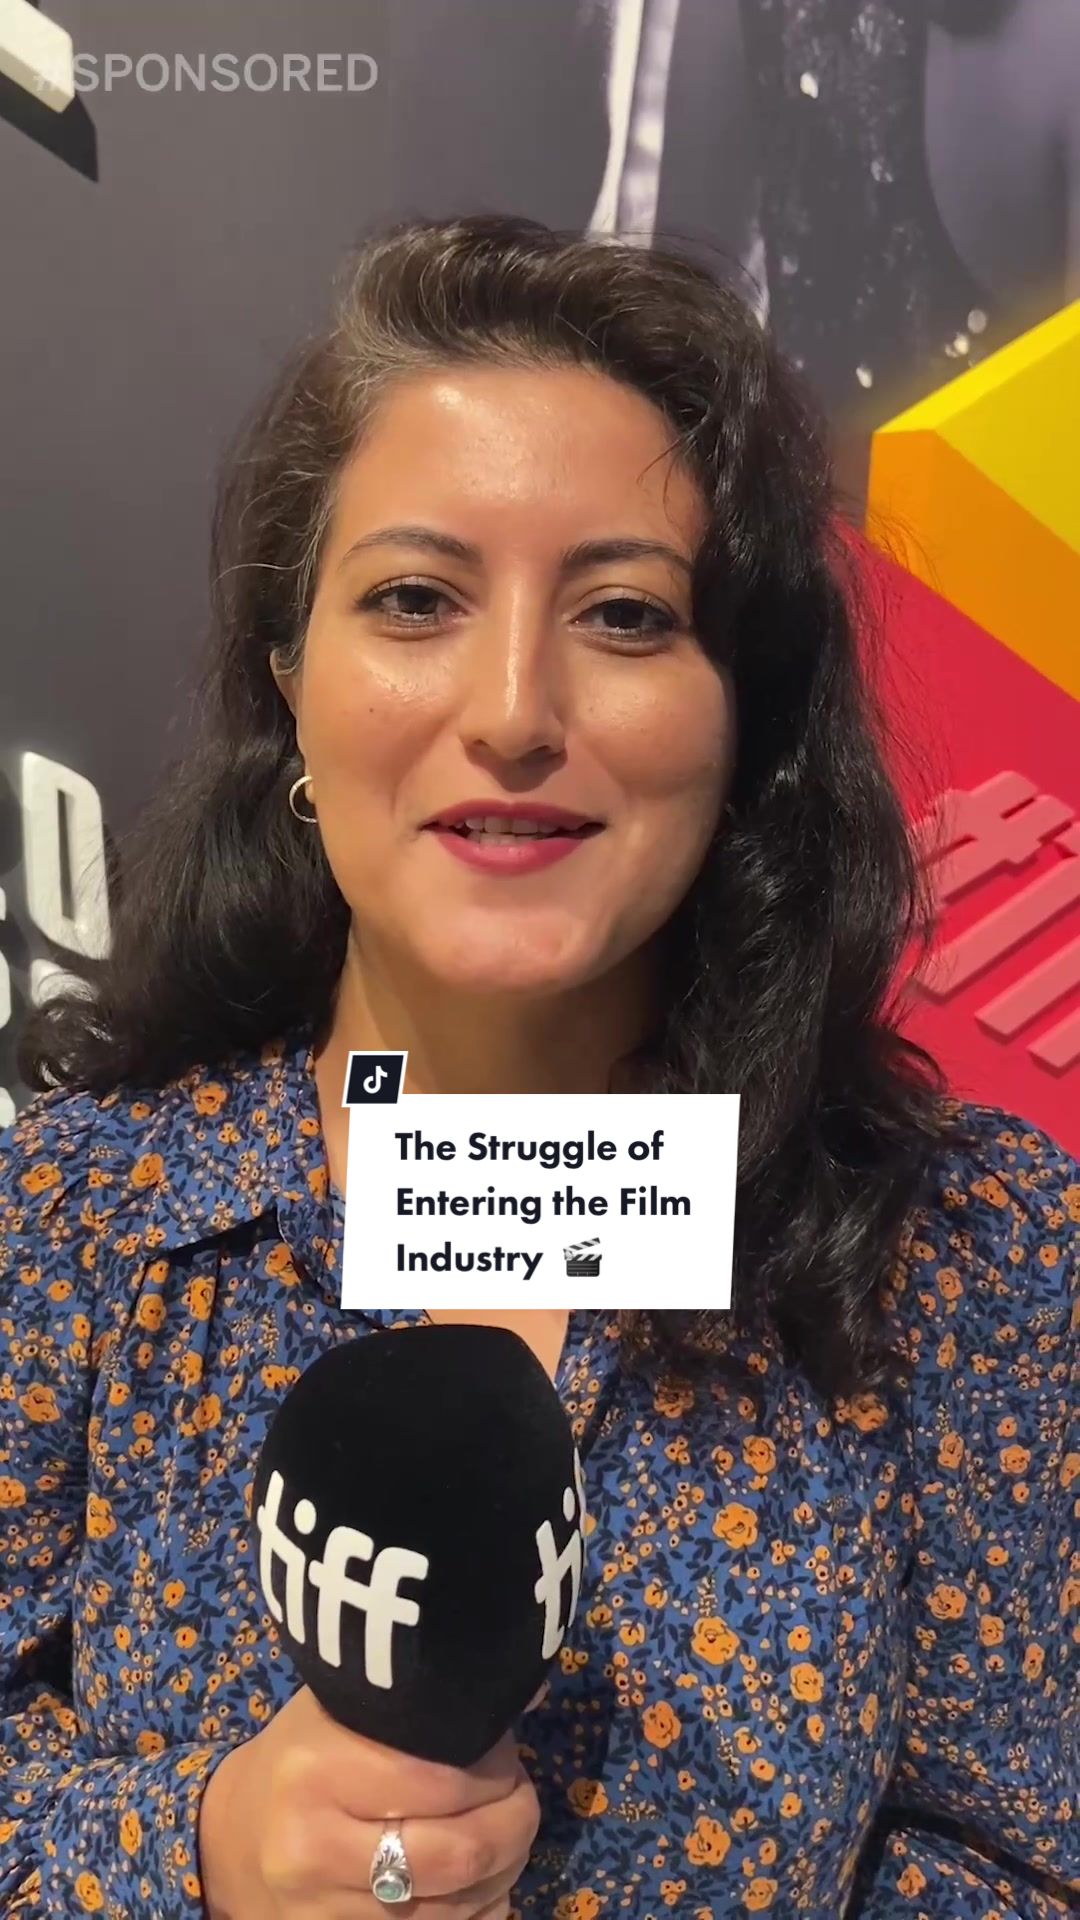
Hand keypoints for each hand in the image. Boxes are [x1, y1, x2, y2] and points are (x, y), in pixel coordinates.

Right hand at [197, 1682, 539, 1918]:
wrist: (228, 1840)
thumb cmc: (299, 1759)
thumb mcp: (343, 1712)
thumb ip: (418, 1707)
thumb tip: (523, 1686)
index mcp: (316, 1771)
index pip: (443, 1779)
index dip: (496, 1768)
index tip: (504, 1754)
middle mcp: (315, 1848)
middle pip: (460, 1853)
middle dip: (513, 1823)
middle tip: (518, 1797)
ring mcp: (324, 1913)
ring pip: (458, 1909)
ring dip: (502, 1871)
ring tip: (505, 1834)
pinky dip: (479, 1911)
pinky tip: (482, 1884)